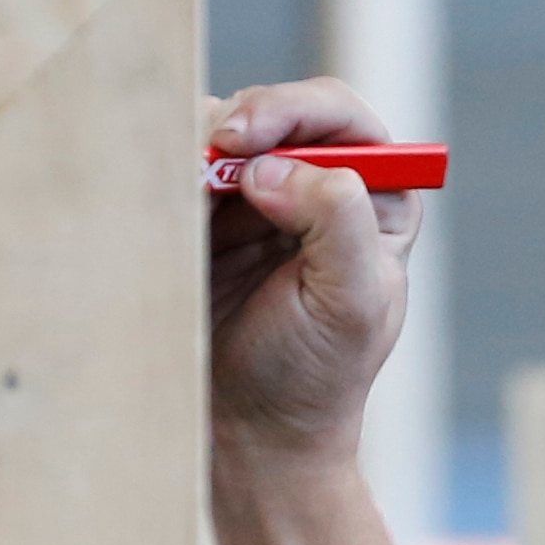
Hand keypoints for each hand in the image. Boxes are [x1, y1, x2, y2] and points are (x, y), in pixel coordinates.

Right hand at [205, 78, 423, 469]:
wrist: (251, 432)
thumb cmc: (313, 377)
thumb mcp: (350, 305)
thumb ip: (337, 222)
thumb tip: (276, 167)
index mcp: (376, 202)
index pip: (343, 119)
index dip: (296, 112)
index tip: (247, 139)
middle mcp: (321, 187)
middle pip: (280, 113)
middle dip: (241, 122)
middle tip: (206, 152)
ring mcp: (260, 198)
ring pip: (225, 131)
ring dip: (200, 145)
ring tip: (188, 189)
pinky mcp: (209, 218)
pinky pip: (185, 168)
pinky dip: (171, 171)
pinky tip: (168, 201)